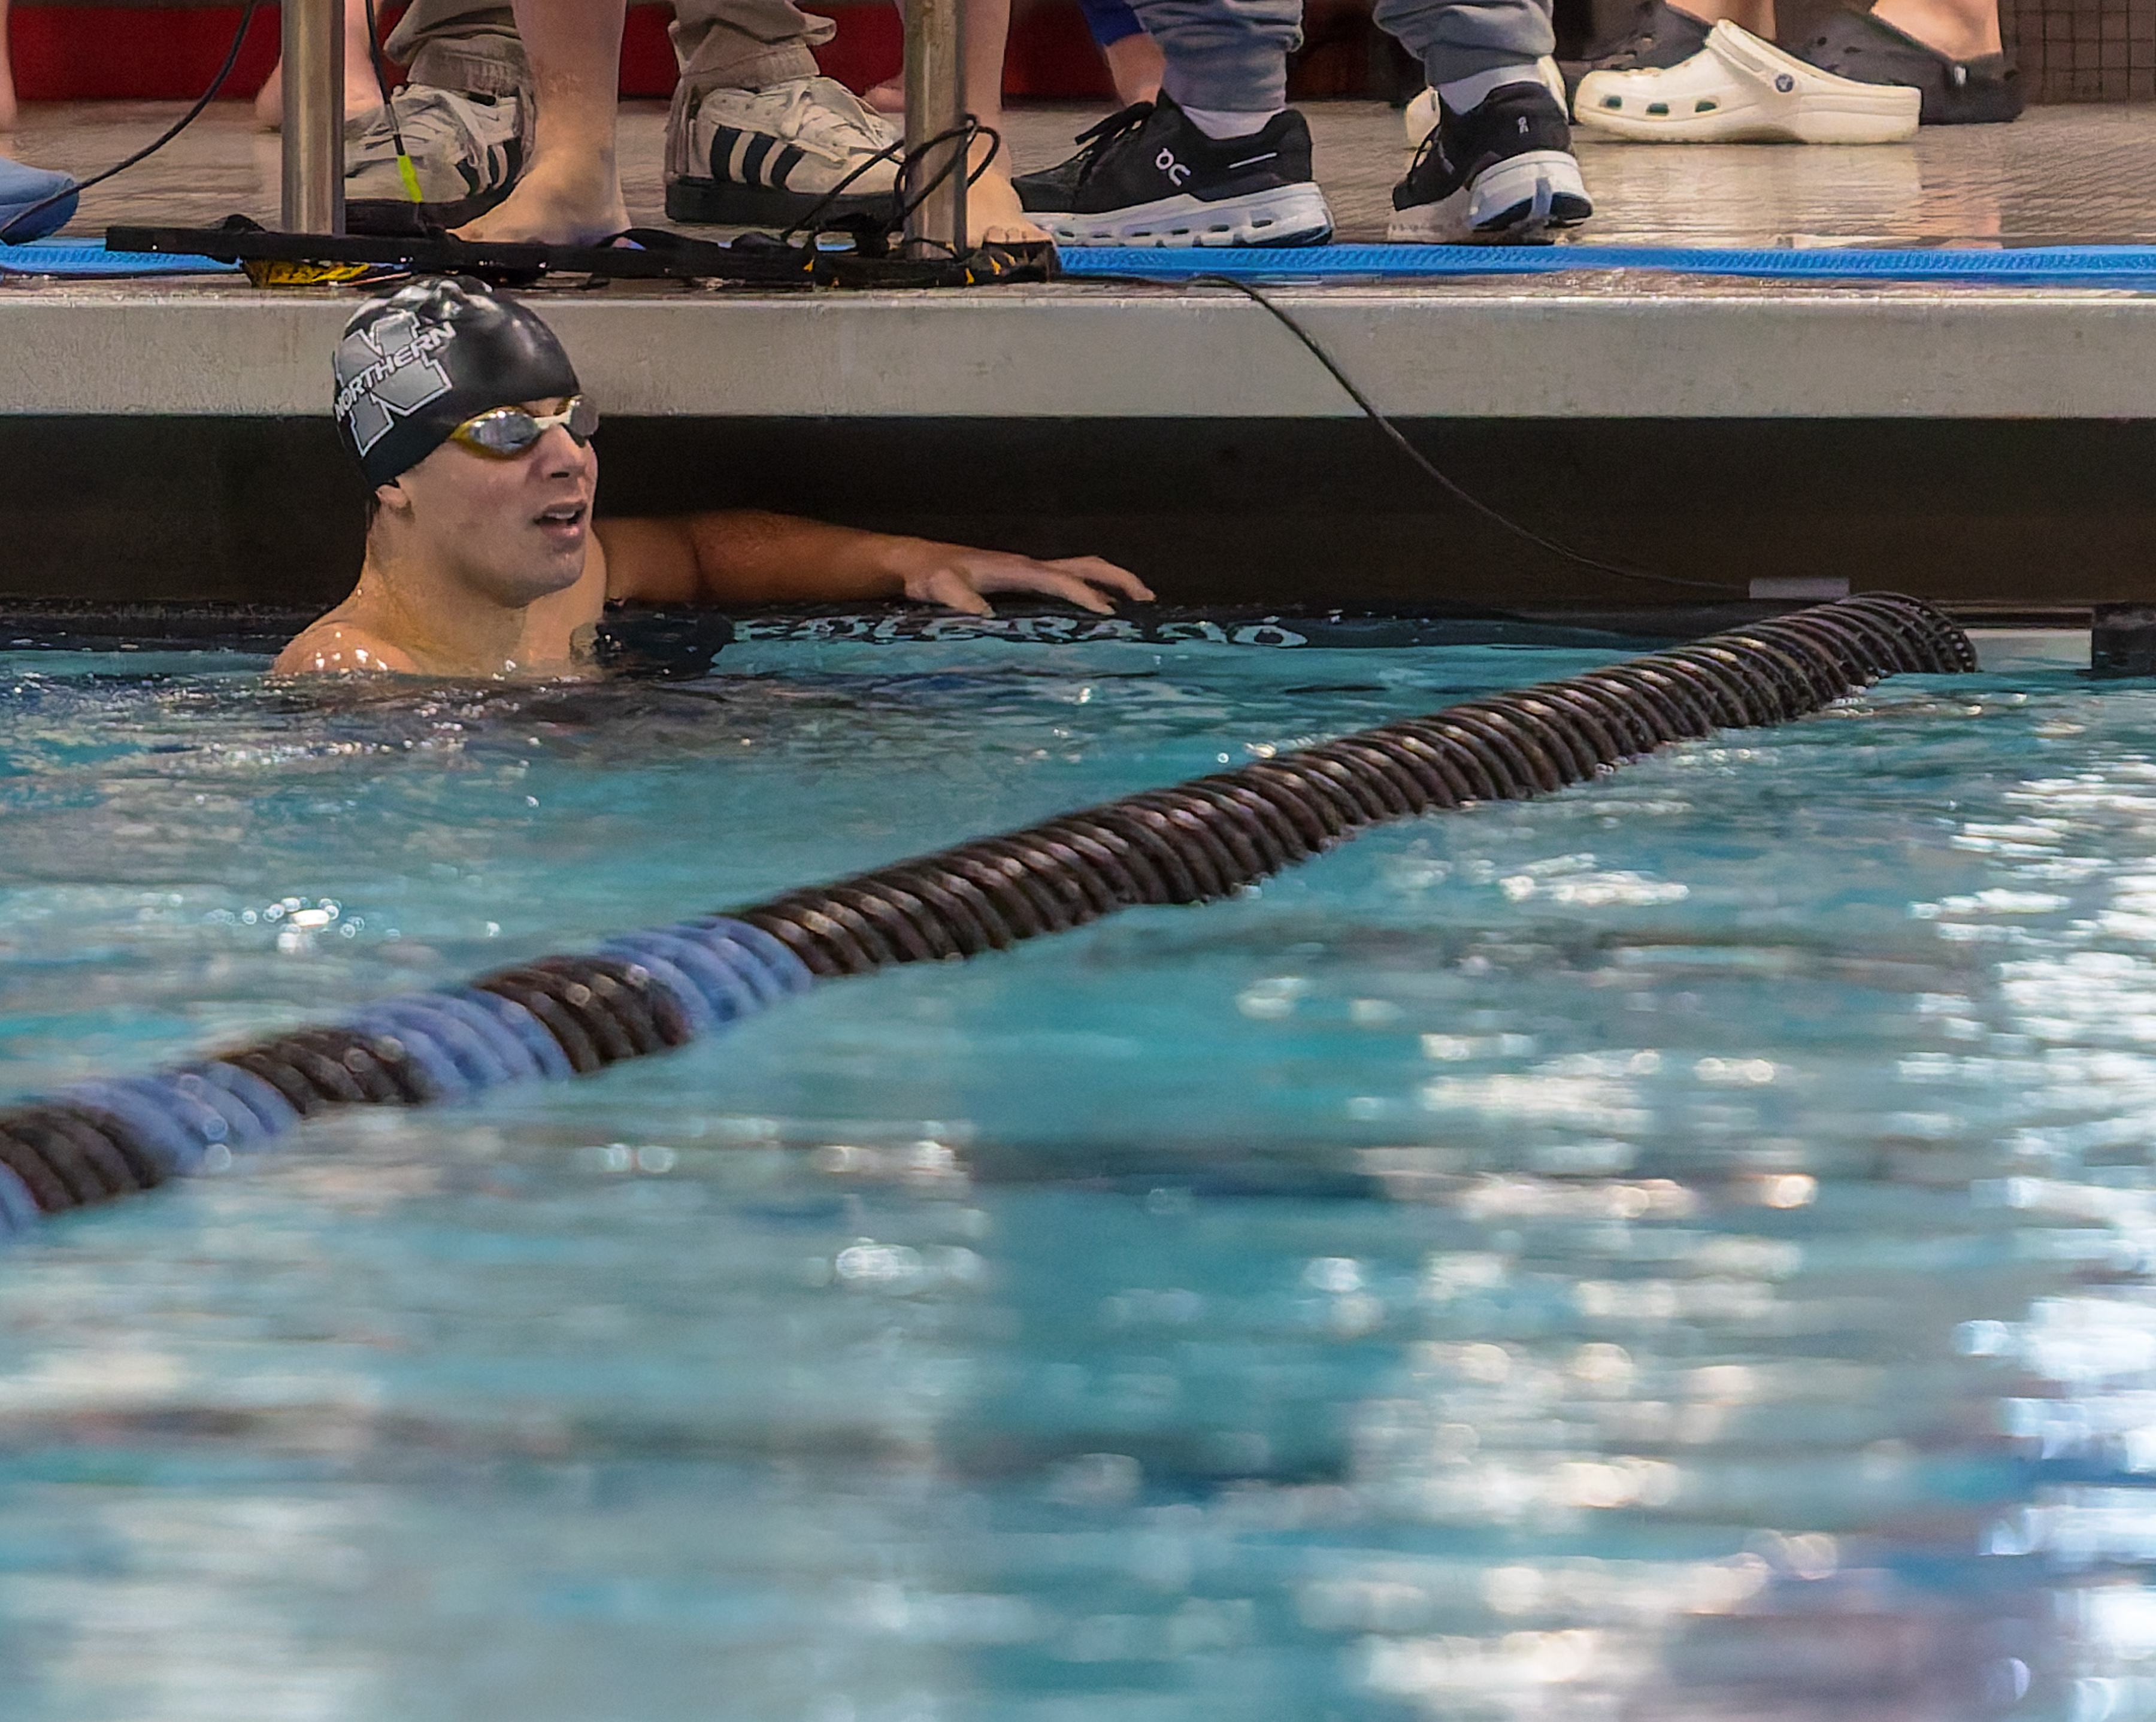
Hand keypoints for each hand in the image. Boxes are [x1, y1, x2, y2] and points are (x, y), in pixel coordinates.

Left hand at [890, 541, 1154, 616]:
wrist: (919, 562)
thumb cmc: (931, 575)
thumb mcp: (941, 587)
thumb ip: (960, 599)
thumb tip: (984, 615)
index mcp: (1017, 568)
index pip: (1061, 579)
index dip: (1085, 595)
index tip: (1110, 613)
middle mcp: (1030, 565)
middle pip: (1086, 565)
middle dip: (1118, 579)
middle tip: (1148, 599)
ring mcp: (1029, 570)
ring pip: (1080, 570)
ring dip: (1111, 583)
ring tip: (1139, 603)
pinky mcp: (1024, 578)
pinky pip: (1067, 581)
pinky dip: (1091, 590)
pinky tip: (1099, 609)